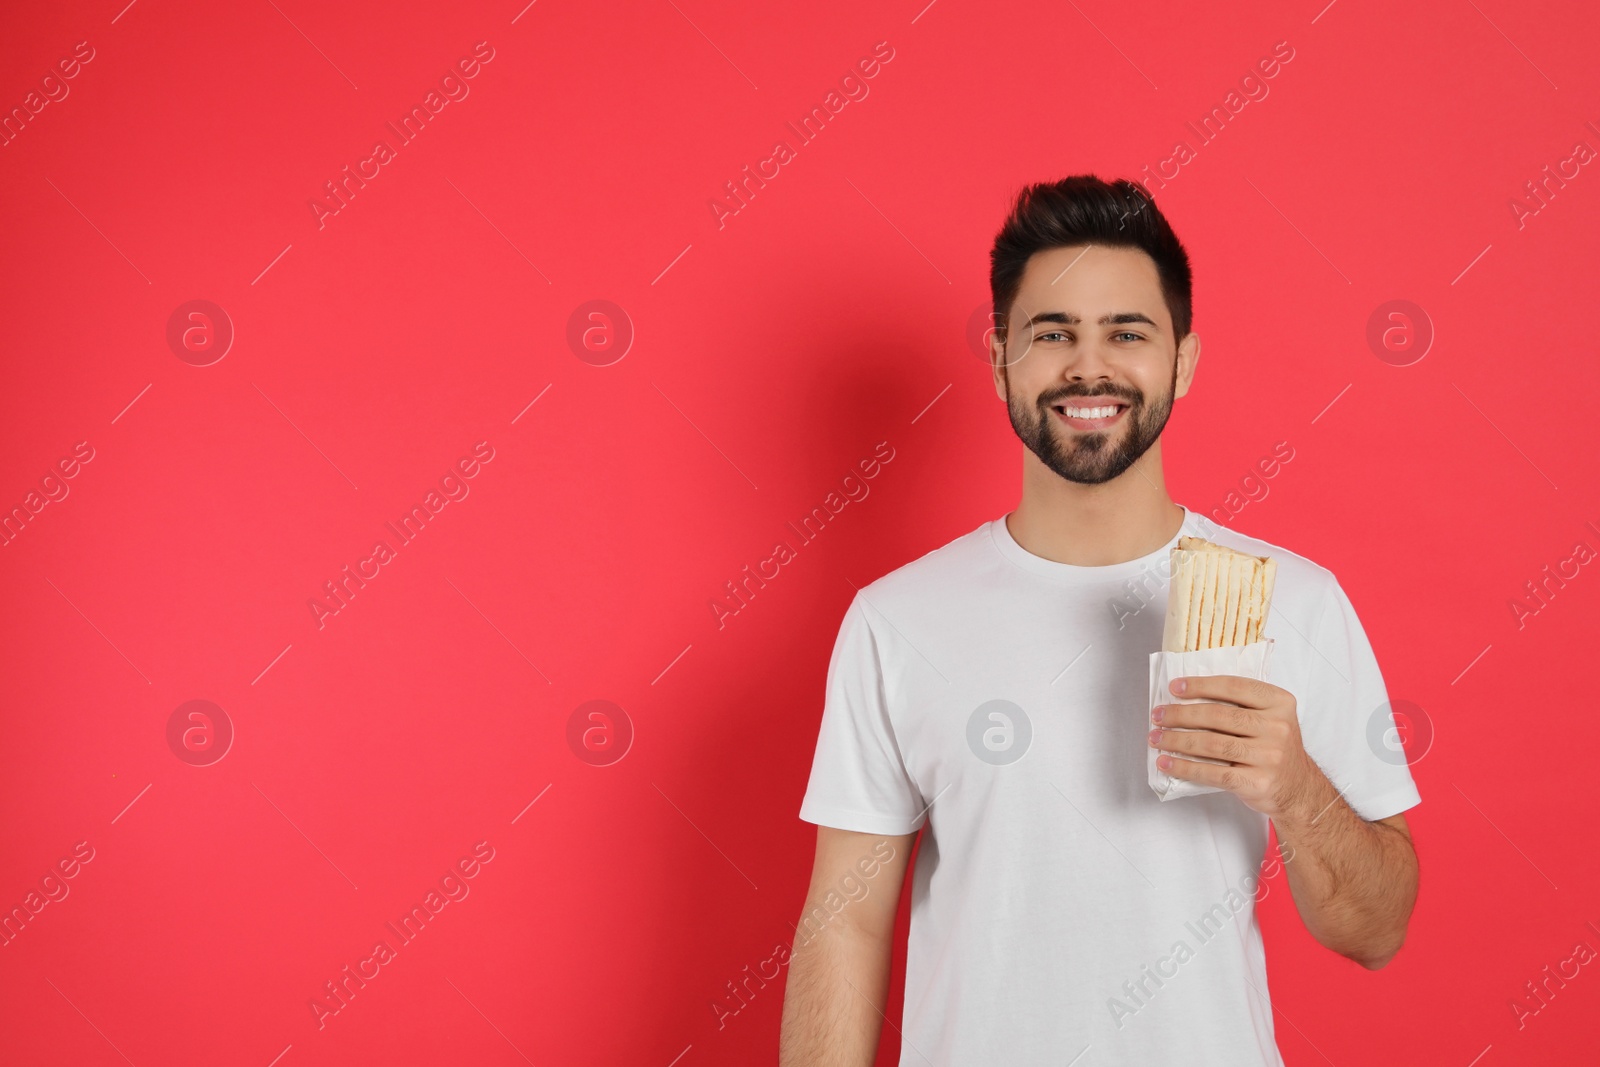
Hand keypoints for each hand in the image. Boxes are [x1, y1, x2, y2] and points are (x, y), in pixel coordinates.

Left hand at [1149, 674, 1320, 818]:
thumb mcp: (1270, 718)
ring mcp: (1269, 756)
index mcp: (1279, 703)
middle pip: (1218, 716)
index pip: (1234, 686)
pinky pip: (1213, 772)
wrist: (1298, 789)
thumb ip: (1240, 705)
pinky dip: (1185, 767)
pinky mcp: (1257, 782)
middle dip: (1181, 714)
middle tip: (1158, 715)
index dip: (1200, 685)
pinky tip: (1167, 763)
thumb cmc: (1274, 748)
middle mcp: (1277, 727)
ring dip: (1177, 740)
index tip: (1174, 687)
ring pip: (1211, 744)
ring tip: (1156, 738)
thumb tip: (1187, 698)